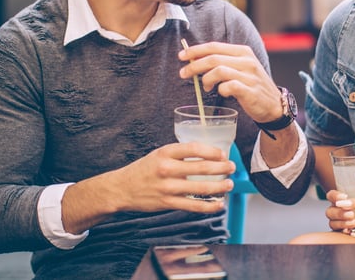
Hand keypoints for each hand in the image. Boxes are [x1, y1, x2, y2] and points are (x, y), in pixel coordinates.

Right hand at [111, 142, 234, 211]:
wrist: (122, 188)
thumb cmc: (145, 169)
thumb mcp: (159, 154)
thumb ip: (180, 154)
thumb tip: (207, 154)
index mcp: (166, 152)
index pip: (194, 148)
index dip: (213, 151)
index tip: (223, 154)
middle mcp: (167, 168)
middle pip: (202, 168)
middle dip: (222, 168)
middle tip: (232, 167)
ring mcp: (168, 187)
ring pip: (201, 188)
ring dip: (219, 187)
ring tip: (229, 184)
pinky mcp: (168, 203)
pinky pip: (193, 205)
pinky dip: (209, 206)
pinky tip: (219, 204)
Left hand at [178, 42, 282, 122]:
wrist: (274, 105)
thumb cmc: (253, 86)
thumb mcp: (241, 68)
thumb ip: (224, 62)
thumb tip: (197, 61)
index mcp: (243, 52)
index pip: (215, 46)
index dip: (196, 50)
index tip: (182, 56)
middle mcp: (247, 61)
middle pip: (214, 58)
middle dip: (194, 65)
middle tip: (184, 73)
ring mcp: (249, 76)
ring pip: (219, 71)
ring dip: (206, 79)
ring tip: (205, 87)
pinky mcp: (250, 91)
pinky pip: (228, 87)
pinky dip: (220, 90)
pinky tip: (221, 93)